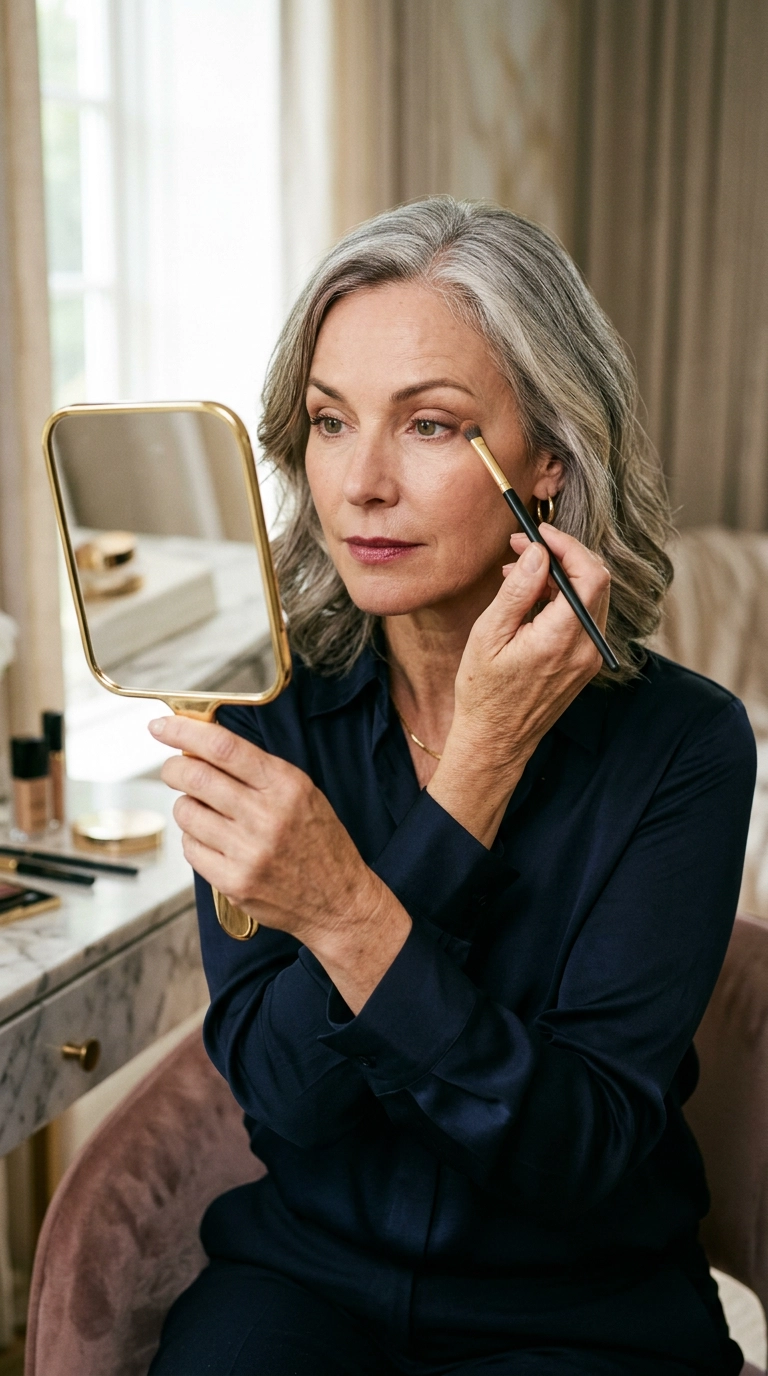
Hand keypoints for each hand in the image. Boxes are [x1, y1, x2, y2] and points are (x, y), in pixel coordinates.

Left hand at [151, 715, 410, 1011]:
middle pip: (195, 777)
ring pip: (186, 813)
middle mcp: (266, 816)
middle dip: (173, 768)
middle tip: (174, 769)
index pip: (224, 748)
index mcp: (285, 786)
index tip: (162, 726)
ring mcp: (248, 851)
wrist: (339, 900)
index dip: (184, 732)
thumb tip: (202, 748)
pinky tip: (214, 840)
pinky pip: (190, 848)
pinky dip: (194, 838)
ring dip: (186, 806)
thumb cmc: (320, 843)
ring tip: (204, 811)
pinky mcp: (233, 881)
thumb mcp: (303, 792)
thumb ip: (256, 770)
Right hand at [428, 525, 609, 845]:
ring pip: (592, 598)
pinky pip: (583, 618)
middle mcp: (586, 648)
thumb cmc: (484, 692)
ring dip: (562, 575)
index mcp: (562, 639)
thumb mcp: (489, 636)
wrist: (496, 741)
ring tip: (520, 570)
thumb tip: (538, 553)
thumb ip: (517, 591)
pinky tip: (531, 596)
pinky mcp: (584, 663)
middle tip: (526, 545)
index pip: (589, 575)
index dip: (568, 546)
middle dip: (564, 555)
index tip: (539, 533)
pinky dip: (563, 598)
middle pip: (597, 582)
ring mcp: (589, 658)